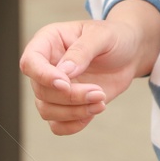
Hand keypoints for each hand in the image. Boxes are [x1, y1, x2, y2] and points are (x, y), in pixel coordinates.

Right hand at [19, 18, 142, 135]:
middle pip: (41, 91)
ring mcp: (53, 88)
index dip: (43, 76)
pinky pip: (57, 125)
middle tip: (99, 92)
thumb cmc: (114, 37)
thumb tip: (64, 72)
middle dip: (71, 97)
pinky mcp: (64, 105)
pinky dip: (74, 124)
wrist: (129, 54)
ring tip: (101, 100)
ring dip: (74, 112)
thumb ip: (82, 50)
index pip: (30, 62)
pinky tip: (94, 111)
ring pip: (47, 110)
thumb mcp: (102, 35)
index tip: (66, 84)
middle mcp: (46, 66)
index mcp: (48, 41)